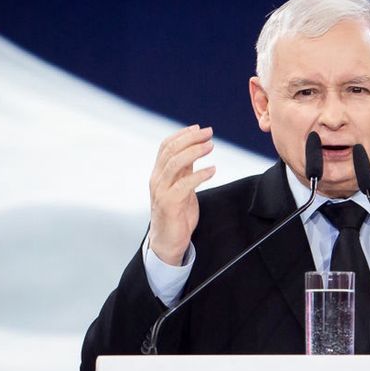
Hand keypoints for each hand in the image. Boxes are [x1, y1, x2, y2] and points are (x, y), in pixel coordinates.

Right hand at [148, 125, 215, 265]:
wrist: (167, 242)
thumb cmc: (176, 214)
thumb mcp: (181, 186)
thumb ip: (185, 170)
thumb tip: (195, 149)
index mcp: (158, 173)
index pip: (165, 146)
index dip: (181, 134)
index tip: (198, 128)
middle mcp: (157, 179)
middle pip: (170, 150)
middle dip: (190, 138)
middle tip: (209, 134)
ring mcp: (161, 191)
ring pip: (174, 163)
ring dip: (194, 151)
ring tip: (210, 146)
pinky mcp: (169, 204)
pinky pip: (184, 184)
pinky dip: (199, 175)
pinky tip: (212, 170)